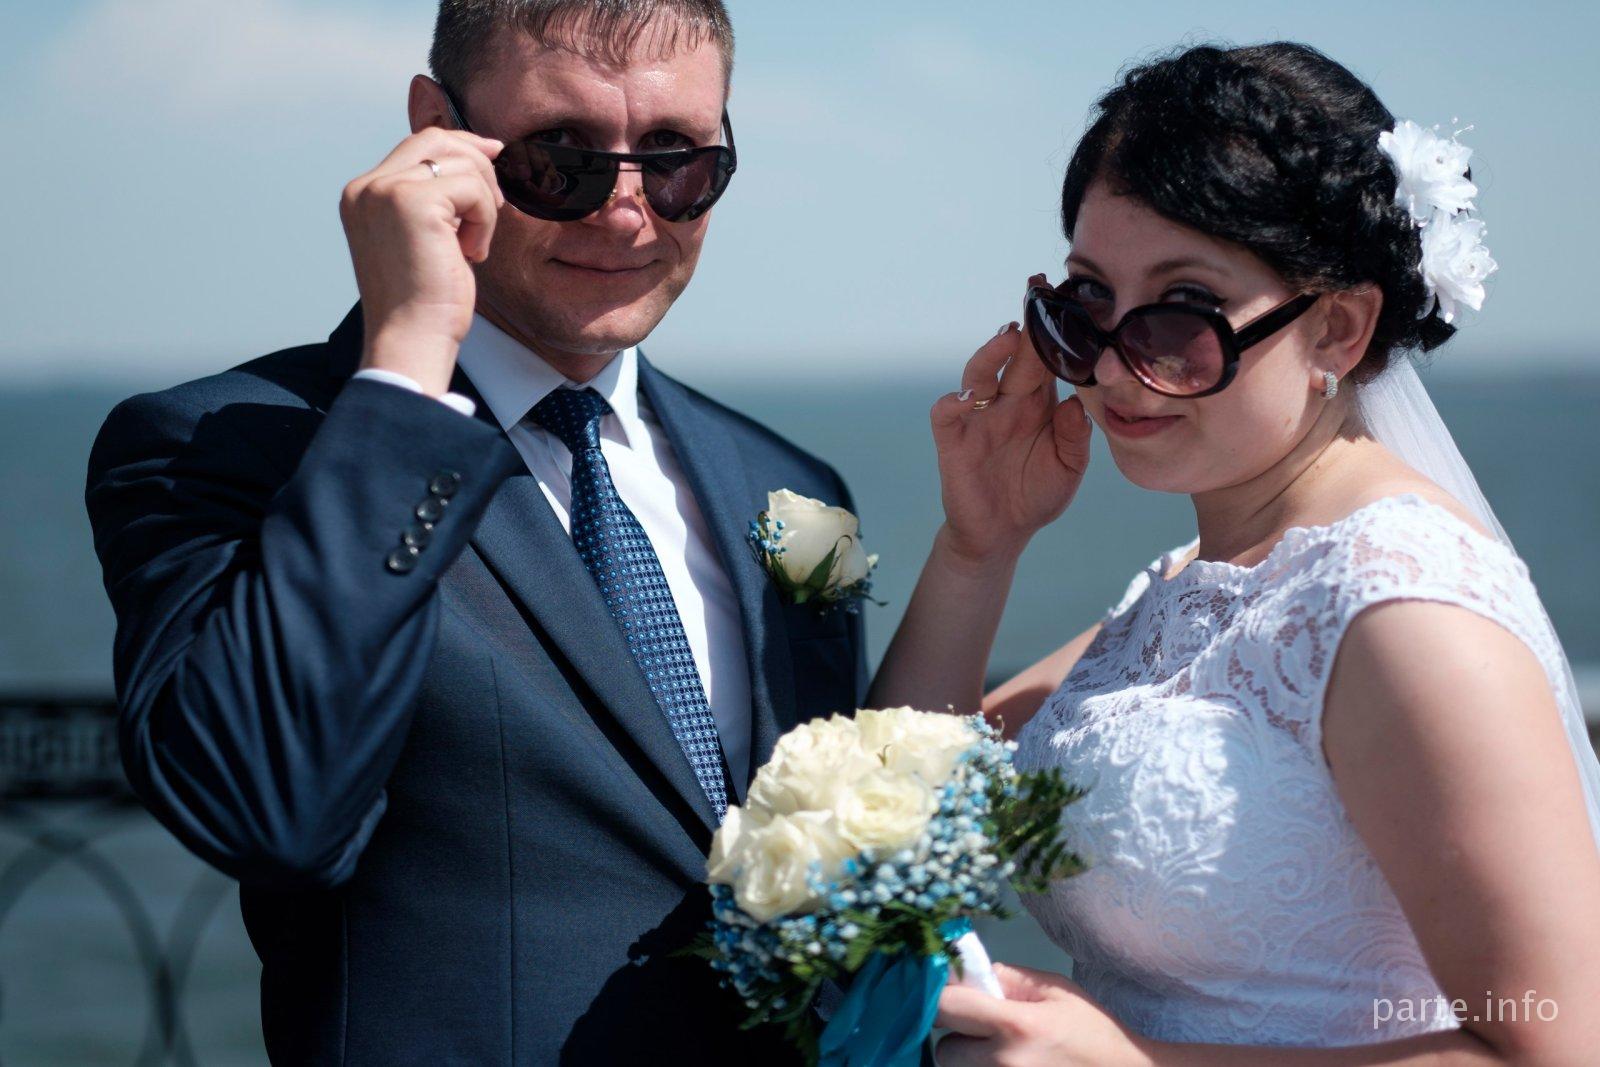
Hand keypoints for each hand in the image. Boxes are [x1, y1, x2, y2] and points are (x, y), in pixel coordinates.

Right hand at [340, 128, 505, 395]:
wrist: (411, 340)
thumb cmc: (424, 302)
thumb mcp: (424, 237)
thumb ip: (435, 198)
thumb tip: (479, 153)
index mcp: (363, 194)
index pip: (418, 143)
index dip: (462, 144)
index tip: (494, 154)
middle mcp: (366, 187)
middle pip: (438, 140)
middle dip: (479, 165)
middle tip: (494, 208)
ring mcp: (385, 191)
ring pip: (462, 163)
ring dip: (483, 205)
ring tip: (471, 246)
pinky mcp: (412, 202)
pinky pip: (473, 189)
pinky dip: (484, 222)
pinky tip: (470, 254)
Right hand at [930, 276, 1091, 562]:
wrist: (1001, 534)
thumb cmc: (1036, 496)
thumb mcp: (1069, 469)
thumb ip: (1074, 437)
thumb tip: (1077, 403)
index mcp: (1038, 404)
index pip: (1046, 359)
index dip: (1054, 331)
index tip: (1067, 298)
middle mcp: (1007, 403)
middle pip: (1014, 356)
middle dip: (1025, 324)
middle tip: (1037, 290)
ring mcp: (978, 419)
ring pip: (979, 374)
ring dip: (991, 354)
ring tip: (1009, 338)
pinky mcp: (953, 441)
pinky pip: (947, 414)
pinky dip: (952, 404)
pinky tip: (965, 399)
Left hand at [934, 962, 1153, 1066]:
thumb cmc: (1092, 1031)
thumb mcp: (1056, 991)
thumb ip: (1009, 978)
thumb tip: (967, 974)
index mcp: (1015, 1025)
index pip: (946, 1007)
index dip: (943, 998)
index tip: (953, 997)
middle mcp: (1004, 1063)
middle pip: (945, 1049)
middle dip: (958, 1037)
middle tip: (985, 1032)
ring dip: (969, 1062)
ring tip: (1002, 1054)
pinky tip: (1013, 1066)